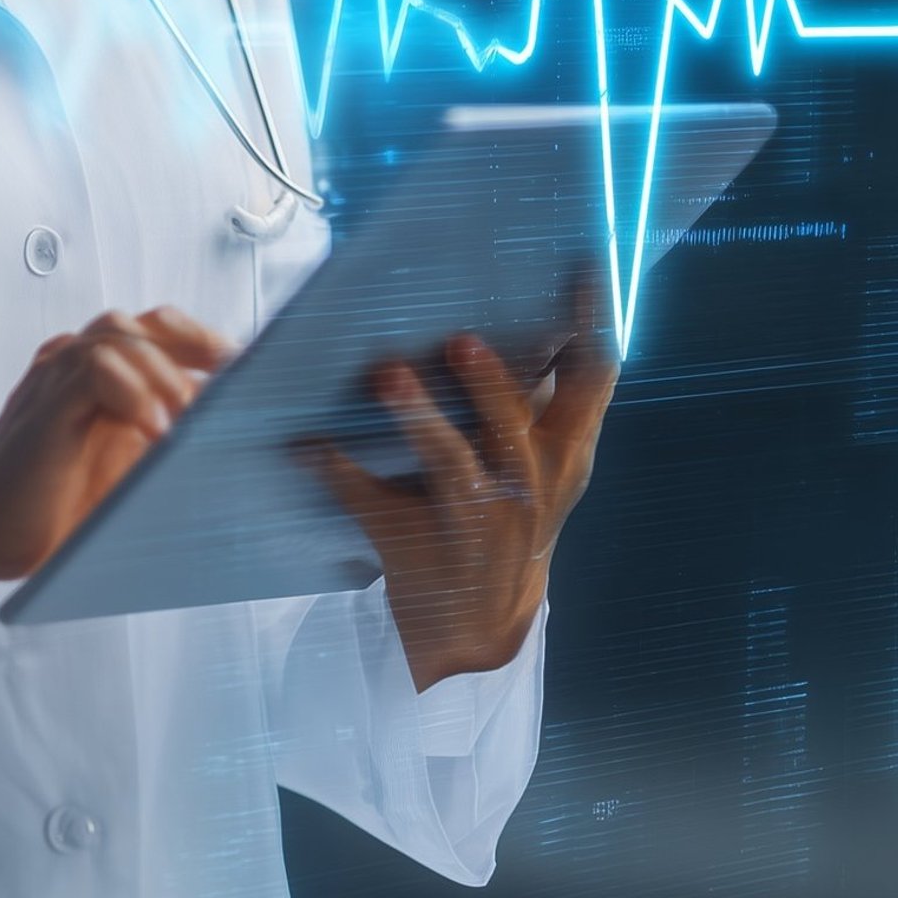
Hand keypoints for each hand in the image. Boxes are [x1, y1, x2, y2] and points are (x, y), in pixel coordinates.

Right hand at [0, 306, 234, 595]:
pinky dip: (131, 391)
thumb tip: (234, 430)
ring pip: (120, 334)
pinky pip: (91, 368)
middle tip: (239, 385)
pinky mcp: (43, 402)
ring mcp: (57, 377)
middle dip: (200, 348)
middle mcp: (76, 363)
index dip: (210, 347)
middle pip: (148, 322)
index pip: (164, 333)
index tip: (255, 375)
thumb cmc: (52, 508)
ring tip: (192, 419)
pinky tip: (154, 427)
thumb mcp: (127, 468)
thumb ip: (166, 438)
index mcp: (102, 374)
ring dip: (167, 373)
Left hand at [293, 269, 618, 689]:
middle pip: (514, 429)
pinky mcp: (417, 547)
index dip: (592, 327)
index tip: (582, 272)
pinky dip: (336, 469)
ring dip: (419, 419)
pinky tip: (305, 442)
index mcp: (565, 454)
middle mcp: (528, 488)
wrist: (482, 626)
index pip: (592, 382)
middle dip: (490, 386)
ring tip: (388, 378)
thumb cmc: (511, 512)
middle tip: (460, 341)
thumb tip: (525, 308)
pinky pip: (372, 503)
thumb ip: (541, 398)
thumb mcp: (546, 463)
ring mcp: (475, 522)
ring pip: (450, 467)